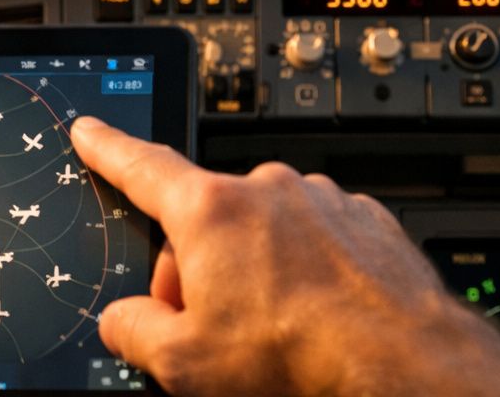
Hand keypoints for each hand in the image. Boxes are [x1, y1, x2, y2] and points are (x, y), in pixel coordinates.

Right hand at [69, 117, 499, 396]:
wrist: (407, 370)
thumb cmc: (302, 361)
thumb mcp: (186, 364)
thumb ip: (135, 331)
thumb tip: (124, 320)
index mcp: (211, 211)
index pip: (141, 167)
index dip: (108, 149)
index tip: (92, 130)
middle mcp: (267, 190)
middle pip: (205, 221)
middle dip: (199, 270)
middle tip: (213, 330)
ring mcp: (321, 202)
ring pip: (263, 233)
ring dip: (255, 272)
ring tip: (277, 332)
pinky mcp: (365, 223)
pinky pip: (316, 240)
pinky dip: (308, 273)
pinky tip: (318, 318)